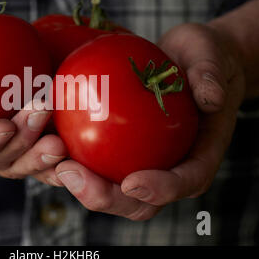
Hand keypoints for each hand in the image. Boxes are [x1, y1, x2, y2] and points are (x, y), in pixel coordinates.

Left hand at [55, 23, 244, 219]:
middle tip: (71, 173)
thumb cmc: (202, 59)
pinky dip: (70, 159)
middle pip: (138, 201)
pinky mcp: (117, 150)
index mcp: (198, 155)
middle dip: (104, 196)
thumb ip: (210, 75)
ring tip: (54, 163)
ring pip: (110, 189)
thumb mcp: (211, 57)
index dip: (160, 190)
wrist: (184, 59)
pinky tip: (47, 140)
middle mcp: (167, 168)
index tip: (133, 182)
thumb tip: (210, 98)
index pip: (184, 182)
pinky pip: (93, 163)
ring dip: (79, 185)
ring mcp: (140, 162)